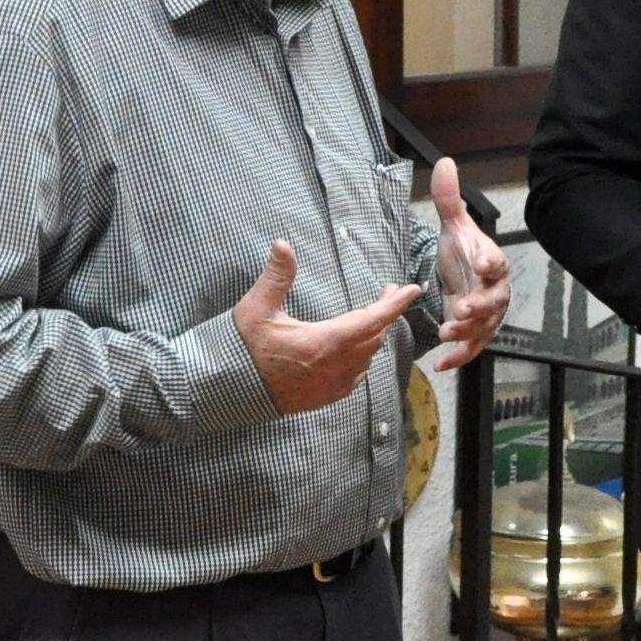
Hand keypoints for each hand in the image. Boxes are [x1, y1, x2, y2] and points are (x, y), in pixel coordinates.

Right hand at [232, 241, 421, 417]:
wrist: (227, 390)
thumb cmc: (242, 348)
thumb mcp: (256, 308)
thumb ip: (276, 276)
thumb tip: (283, 244)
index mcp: (326, 342)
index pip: (372, 320)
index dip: (395, 304)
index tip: (413, 290)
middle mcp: (336, 366)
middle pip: (374, 337)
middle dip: (385, 314)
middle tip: (388, 294)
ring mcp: (332, 385)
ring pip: (368, 357)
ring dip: (374, 335)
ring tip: (373, 317)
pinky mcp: (325, 396)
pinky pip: (356, 376)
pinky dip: (362, 357)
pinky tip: (357, 350)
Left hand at [424, 158, 509, 372]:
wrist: (463, 277)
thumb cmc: (462, 252)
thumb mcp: (452, 225)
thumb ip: (448, 198)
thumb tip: (444, 162)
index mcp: (491, 262)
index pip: (496, 261)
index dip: (491, 262)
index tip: (483, 263)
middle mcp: (494, 290)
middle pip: (493, 300)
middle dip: (479, 306)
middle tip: (462, 309)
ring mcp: (486, 316)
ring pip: (483, 328)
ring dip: (466, 333)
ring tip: (446, 333)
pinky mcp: (475, 334)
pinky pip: (471, 348)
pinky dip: (458, 357)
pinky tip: (441, 363)